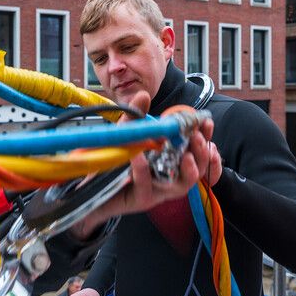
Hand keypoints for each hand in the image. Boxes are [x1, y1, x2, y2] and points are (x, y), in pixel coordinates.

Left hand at [71, 93, 221, 238]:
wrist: (89, 187)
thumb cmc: (113, 160)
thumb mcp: (124, 134)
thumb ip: (135, 116)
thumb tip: (143, 95)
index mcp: (170, 161)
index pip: (198, 152)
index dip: (206, 138)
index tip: (206, 123)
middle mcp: (168, 177)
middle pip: (197, 171)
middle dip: (202, 154)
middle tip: (198, 139)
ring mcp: (157, 191)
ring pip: (182, 186)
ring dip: (188, 170)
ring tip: (186, 156)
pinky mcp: (141, 199)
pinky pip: (146, 187)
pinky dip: (143, 171)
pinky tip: (138, 158)